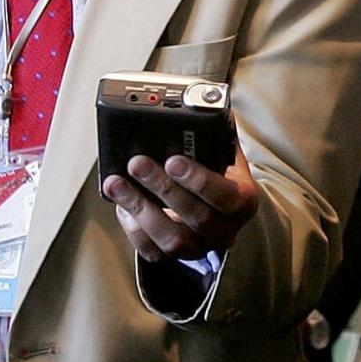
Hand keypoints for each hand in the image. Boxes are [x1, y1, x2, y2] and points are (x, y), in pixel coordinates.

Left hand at [101, 145, 258, 263]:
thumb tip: (208, 104)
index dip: (199, 181)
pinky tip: (121, 205)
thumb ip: (219, 133)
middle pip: (197, 218)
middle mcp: (225, 230)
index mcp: (243, 201)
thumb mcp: (226, 153)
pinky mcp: (176, 257)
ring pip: (173, 241)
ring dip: (141, 210)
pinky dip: (133, 229)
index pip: (226, 197)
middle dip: (162, 188)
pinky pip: (153, 252)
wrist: (220, 209)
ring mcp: (201, 247)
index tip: (173, 160)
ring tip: (117, 184)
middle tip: (137, 163)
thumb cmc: (220, 174)